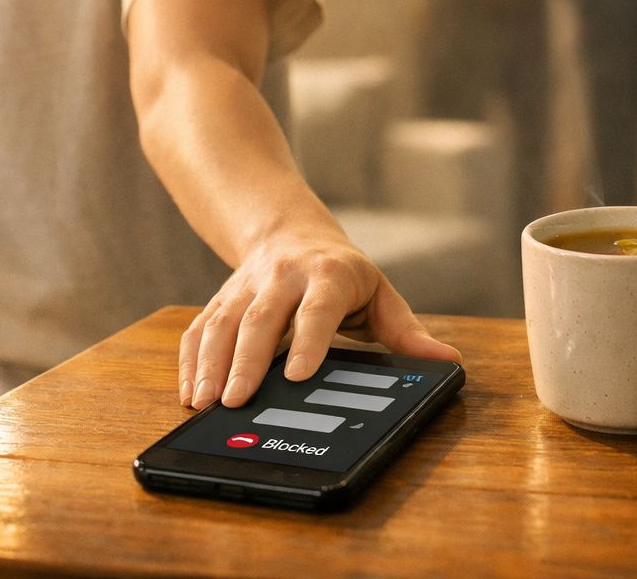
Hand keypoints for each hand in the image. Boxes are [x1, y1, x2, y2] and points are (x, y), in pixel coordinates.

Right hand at [179, 233, 460, 408]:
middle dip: (246, 362)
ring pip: (222, 323)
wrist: (290, 231)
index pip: (318, 309)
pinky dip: (190, 361)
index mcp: (328, 274)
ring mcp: (246, 286)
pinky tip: (189, 392)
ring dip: (210, 365)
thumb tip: (448, 363)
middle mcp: (282, 276)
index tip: (299, 376)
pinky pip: (198, 328)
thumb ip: (407, 332)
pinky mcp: (221, 298)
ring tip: (204, 404)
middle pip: (260, 318)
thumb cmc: (343, 273)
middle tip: (236, 403)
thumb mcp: (379, 294)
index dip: (308, 340)